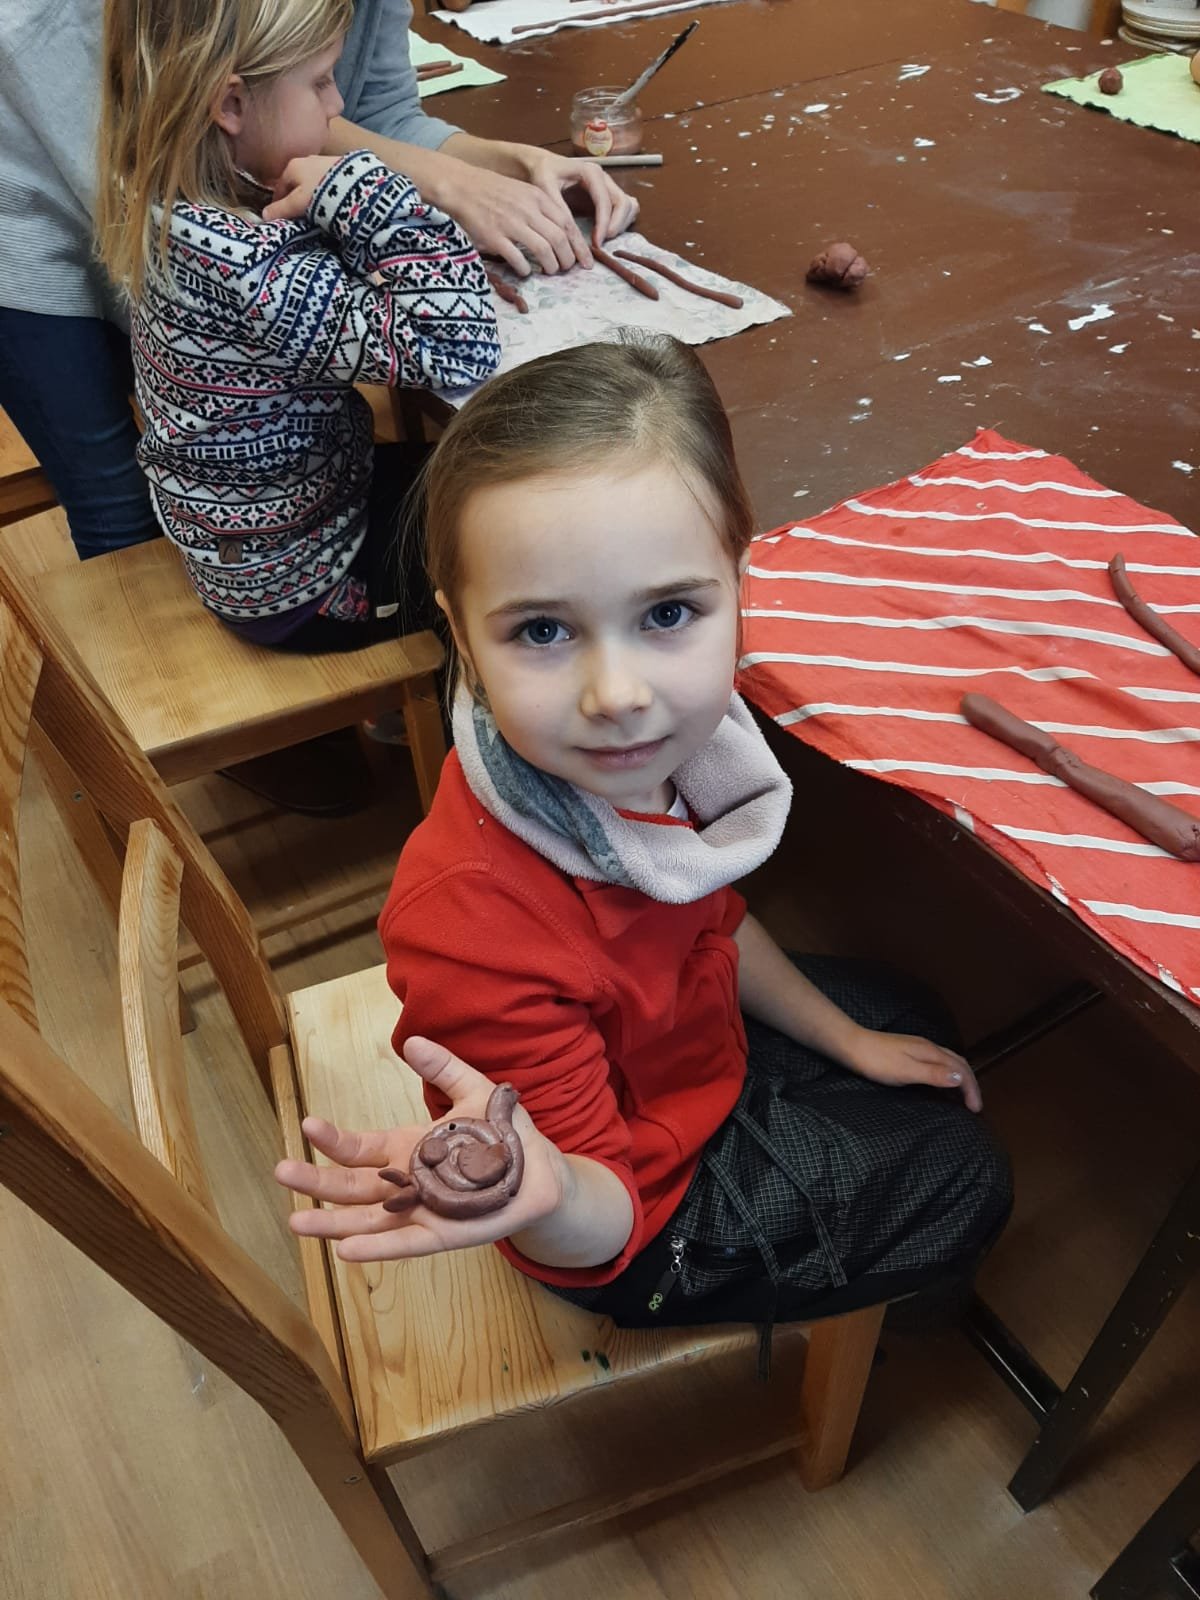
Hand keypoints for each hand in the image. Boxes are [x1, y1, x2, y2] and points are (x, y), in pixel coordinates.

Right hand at [263, 155, 341, 221]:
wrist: (356, 184)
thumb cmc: (321, 194)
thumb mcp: (298, 204)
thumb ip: (281, 209)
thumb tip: (264, 215)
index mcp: (292, 167)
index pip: (279, 187)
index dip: (278, 204)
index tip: (281, 218)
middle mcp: (307, 160)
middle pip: (296, 184)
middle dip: (295, 199)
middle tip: (299, 217)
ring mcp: (325, 162)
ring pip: (312, 182)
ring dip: (311, 196)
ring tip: (316, 212)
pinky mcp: (343, 168)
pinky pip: (327, 183)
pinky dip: (326, 193)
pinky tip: (331, 204)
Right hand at [274, 1036, 569, 1260]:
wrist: (544, 1172)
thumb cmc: (505, 1134)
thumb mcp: (474, 1091)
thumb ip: (443, 1068)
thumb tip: (411, 1040)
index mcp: (406, 1149)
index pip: (358, 1148)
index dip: (332, 1140)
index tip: (306, 1125)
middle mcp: (405, 1184)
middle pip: (350, 1187)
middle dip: (314, 1182)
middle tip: (279, 1171)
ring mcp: (420, 1212)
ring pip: (366, 1221)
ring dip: (331, 1223)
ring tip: (295, 1222)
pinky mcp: (442, 1234)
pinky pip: (404, 1243)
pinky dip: (376, 1248)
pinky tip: (345, 1251)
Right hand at [431, 157, 594, 276]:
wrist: (461, 186)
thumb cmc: (493, 191)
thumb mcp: (523, 192)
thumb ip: (542, 209)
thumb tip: (562, 235)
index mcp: (537, 197)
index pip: (567, 223)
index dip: (578, 245)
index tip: (584, 260)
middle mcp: (527, 210)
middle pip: (559, 239)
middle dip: (568, 259)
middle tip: (567, 269)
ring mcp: (511, 224)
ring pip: (543, 250)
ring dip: (551, 266)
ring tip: (550, 271)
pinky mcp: (495, 237)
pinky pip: (518, 259)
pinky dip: (525, 269)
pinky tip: (525, 271)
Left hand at [516, 148, 640, 247]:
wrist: (542, 166)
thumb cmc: (542, 174)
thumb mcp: (545, 188)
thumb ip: (559, 208)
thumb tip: (572, 233)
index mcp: (591, 172)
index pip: (606, 200)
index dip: (603, 224)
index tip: (596, 244)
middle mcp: (604, 178)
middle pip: (624, 203)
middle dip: (615, 226)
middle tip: (600, 244)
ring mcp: (608, 186)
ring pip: (629, 206)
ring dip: (621, 225)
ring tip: (603, 240)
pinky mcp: (608, 196)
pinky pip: (626, 209)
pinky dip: (621, 223)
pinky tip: (605, 234)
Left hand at [841, 1027, 982, 1111]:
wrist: (853, 1047)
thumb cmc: (878, 1061)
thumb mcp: (907, 1071)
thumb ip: (934, 1074)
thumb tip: (962, 1077)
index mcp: (931, 1051)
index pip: (961, 1069)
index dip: (972, 1089)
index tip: (976, 1109)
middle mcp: (929, 1047)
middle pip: (959, 1063)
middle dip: (971, 1083)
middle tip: (975, 1105)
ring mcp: (919, 1048)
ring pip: (949, 1062)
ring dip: (960, 1078)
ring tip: (964, 1096)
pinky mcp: (910, 1052)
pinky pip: (938, 1063)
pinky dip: (948, 1075)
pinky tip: (941, 1084)